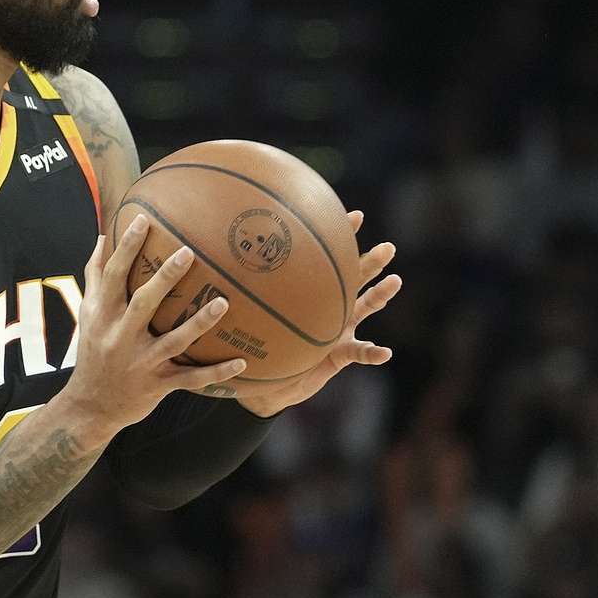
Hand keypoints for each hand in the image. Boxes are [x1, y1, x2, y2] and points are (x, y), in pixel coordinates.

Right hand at [62, 213, 247, 436]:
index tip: (144, 220)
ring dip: (199, 322)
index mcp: (103, 314)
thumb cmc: (92, 351)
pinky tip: (241, 362)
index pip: (114, 275)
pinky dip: (215, 373)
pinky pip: (190, 379)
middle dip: (164, 278)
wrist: (90, 406)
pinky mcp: (157, 385)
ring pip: (173, 341)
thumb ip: (95, 276)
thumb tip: (103, 237)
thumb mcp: (87, 314)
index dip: (127, 247)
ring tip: (223, 302)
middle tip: (188, 252)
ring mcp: (140, 362)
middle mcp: (120, 336)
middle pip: (143, 303)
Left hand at [235, 210, 399, 416]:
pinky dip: (372, 352)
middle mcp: (330, 306)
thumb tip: (202, 258)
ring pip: (364, 308)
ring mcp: (339, 330)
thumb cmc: (255, 343)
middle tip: (388, 247)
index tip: (354, 215)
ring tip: (395, 282)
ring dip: (381, 295)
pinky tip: (385, 353)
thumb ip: (231, 289)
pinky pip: (358, 353)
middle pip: (355, 277)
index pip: (327, 257)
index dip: (341, 235)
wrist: (265, 382)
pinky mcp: (339, 356)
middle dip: (372, 261)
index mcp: (311, 292)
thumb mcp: (241, 315)